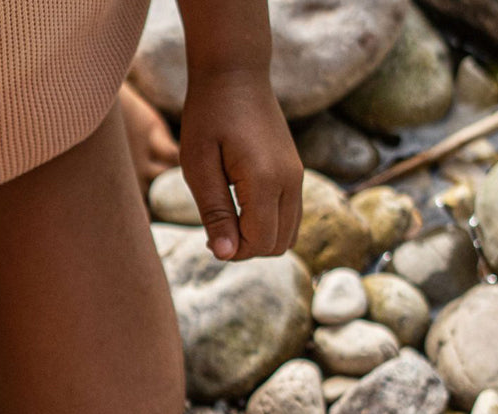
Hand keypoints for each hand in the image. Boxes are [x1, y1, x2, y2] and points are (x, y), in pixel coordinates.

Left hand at [178, 69, 302, 261]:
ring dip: (258, 239)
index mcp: (266, 180)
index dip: (232, 251)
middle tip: (215, 229)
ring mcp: (298, 176)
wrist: (235, 74)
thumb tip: (225, 254)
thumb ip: (215, 213)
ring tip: (227, 220)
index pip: (259, 242)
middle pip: (277, 245)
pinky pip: (290, 217)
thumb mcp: (199, 167)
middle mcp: (291, 181)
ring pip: (288, 235)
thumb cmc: (208, 117)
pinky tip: (241, 210)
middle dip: (245, 248)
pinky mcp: (295, 172)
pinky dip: (268, 225)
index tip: (208, 235)